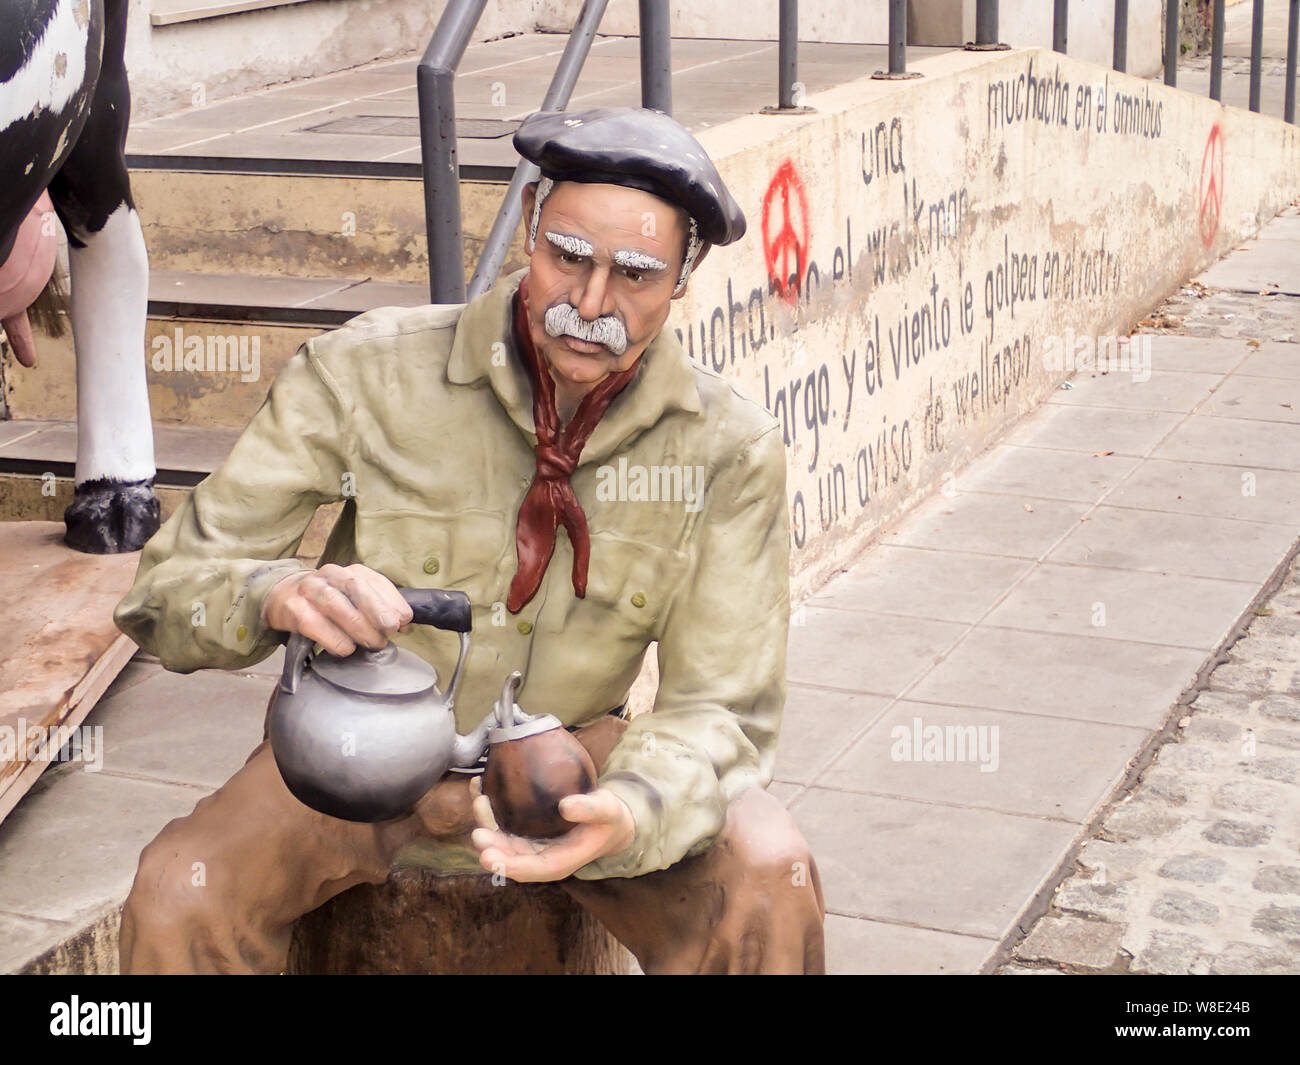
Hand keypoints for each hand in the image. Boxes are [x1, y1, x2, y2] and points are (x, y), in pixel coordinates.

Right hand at [260, 562, 411, 656]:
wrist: (282, 596)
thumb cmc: (326, 601)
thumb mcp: (353, 598)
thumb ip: (378, 607)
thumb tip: (404, 623)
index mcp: (349, 571)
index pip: (376, 581)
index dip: (393, 601)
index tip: (404, 620)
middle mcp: (330, 575)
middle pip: (357, 588)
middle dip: (378, 610)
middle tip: (390, 630)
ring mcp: (310, 590)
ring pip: (337, 605)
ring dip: (360, 628)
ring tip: (373, 643)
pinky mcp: (294, 610)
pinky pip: (317, 625)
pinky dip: (336, 640)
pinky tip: (347, 649)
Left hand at [469, 777, 635, 882]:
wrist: (606, 820)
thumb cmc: (608, 818)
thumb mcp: (607, 811)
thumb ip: (590, 810)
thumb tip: (565, 806)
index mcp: (558, 862)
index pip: (529, 870)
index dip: (508, 865)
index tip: (490, 857)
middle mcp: (538, 857)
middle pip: (508, 857)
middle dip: (491, 848)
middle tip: (478, 834)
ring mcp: (528, 845)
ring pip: (500, 840)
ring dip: (486, 824)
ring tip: (479, 799)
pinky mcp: (523, 830)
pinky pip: (500, 823)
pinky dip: (488, 808)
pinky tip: (479, 786)